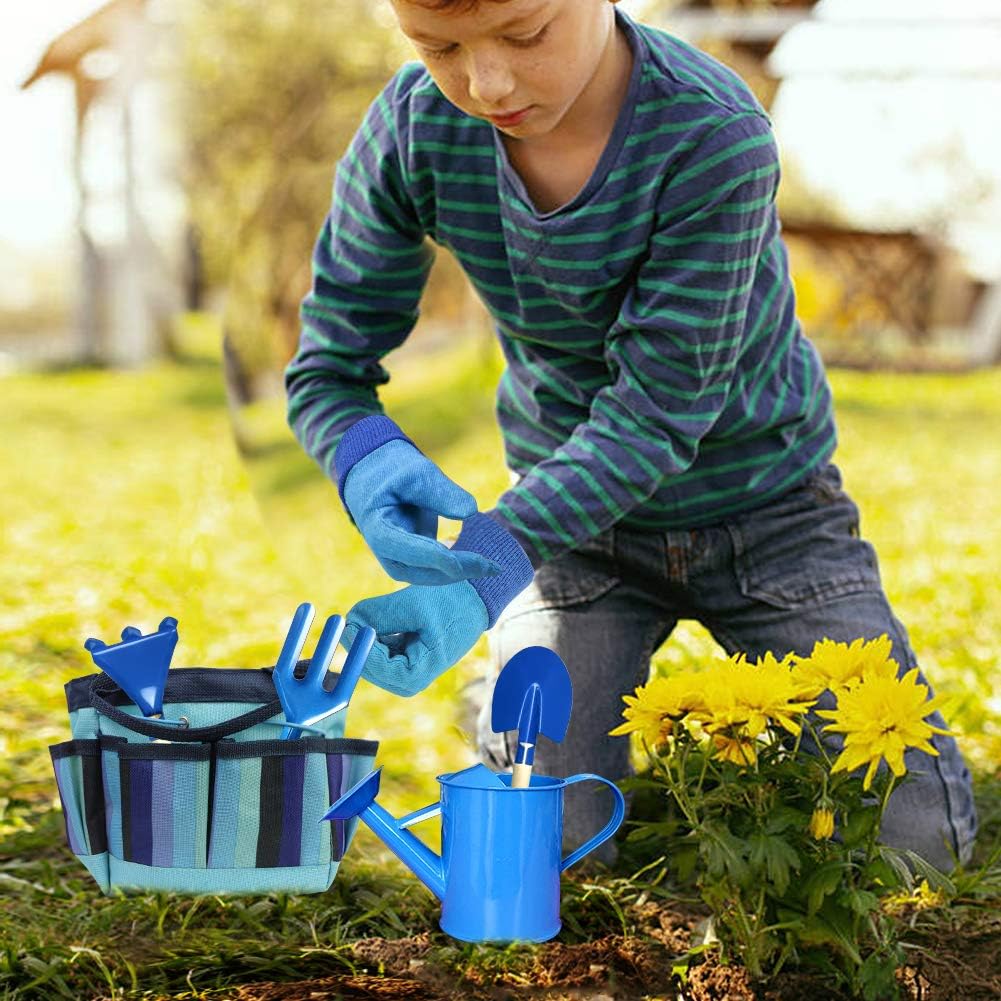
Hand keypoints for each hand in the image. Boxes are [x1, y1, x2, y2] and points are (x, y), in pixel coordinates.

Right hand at [335, 415, 501, 584]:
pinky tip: (484, 564)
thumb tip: (471, 512)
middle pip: (423, 572)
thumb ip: (440, 491)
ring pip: (431, 576)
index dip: (442, 559)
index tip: (475, 561)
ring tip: (493, 568)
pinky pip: (438, 570)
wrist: (376, 476)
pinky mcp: (415, 559)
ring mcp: (400, 559)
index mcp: (379, 531)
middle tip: (494, 567)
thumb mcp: (416, 472)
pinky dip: (460, 567)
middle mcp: (387, 553)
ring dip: (462, 574)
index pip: (411, 552)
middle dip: (459, 571)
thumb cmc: (394, 471)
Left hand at [340, 513, 533, 696]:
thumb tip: (348, 621)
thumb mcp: (412, 604)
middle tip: (352, 616)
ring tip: (378, 611)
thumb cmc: (448, 601)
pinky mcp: (400, 662)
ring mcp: (404, 673)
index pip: (378, 668)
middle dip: (360, 642)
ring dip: (369, 636)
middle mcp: (410, 680)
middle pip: (370, 666)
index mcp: (419, 673)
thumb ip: (378, 614)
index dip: (361, 647)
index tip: (349, 624)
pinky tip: (388, 617)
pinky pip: (377, 650)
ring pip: (371, 657)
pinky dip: (377, 633)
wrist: (472, 600)